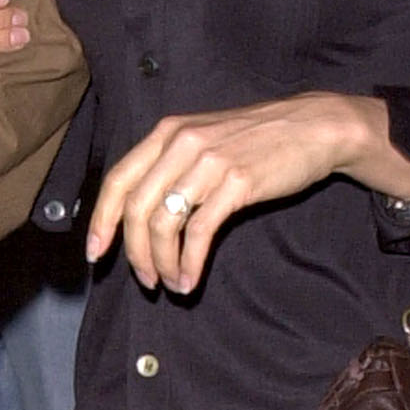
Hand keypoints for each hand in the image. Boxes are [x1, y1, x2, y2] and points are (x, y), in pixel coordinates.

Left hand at [88, 94, 409, 295]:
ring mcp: (208, 162)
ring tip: (172, 283)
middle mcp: (181, 143)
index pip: (117, 180)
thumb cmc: (257, 139)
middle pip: (136, 207)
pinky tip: (191, 278)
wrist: (314, 126)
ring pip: (163, 223)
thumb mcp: (204, 139)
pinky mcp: (236, 182)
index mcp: (167, 132)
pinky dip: (190, 262)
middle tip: (145, 280)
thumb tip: (141, 215)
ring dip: (162, 262)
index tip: (95, 253)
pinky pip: (199, 232)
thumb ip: (171, 167)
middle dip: (133, 252)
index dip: (101, 221)